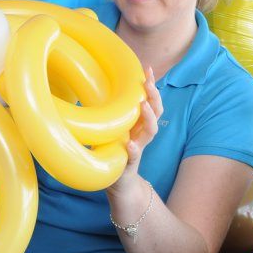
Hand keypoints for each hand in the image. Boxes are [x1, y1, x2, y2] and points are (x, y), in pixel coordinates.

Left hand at [110, 66, 162, 192]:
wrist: (119, 184)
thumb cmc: (115, 151)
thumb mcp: (114, 128)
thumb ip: (112, 113)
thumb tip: (96, 85)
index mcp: (138, 123)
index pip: (150, 100)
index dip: (151, 85)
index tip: (148, 68)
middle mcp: (141, 134)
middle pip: (156, 111)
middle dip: (154, 95)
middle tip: (147, 82)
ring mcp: (138, 149)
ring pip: (150, 131)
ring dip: (149, 117)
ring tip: (144, 105)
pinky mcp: (129, 165)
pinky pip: (133, 157)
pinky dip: (133, 150)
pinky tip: (130, 144)